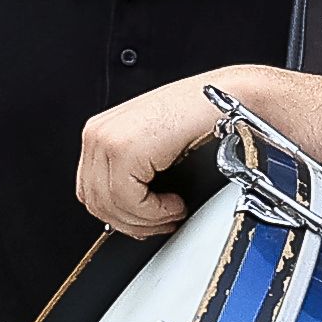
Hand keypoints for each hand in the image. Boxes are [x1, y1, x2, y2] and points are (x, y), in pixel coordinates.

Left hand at [76, 68, 271, 236]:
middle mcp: (98, 134)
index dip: (120, 217)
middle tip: (164, 221)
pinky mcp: (123, 149)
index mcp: (101, 133)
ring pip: (111, 207)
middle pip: (97, 203)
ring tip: (173, 210)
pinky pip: (128, 201)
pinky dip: (154, 211)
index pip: (91, 193)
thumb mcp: (155, 149)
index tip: (147, 221)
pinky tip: (175, 202)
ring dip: (147, 219)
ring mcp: (107, 139)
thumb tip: (126, 214)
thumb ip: (131, 176)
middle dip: (134, 223)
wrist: (230, 97)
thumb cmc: (202, 119)